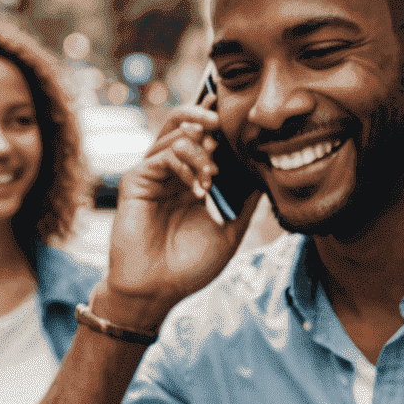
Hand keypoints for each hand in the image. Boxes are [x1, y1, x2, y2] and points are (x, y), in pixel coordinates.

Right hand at [102, 105, 261, 326]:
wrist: (159, 288)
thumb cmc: (192, 264)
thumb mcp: (231, 229)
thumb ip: (245, 200)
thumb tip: (268, 173)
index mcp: (193, 180)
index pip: (207, 141)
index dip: (220, 126)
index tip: (241, 116)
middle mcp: (172, 172)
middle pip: (185, 124)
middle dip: (206, 115)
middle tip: (224, 120)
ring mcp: (153, 174)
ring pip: (175, 135)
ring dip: (201, 151)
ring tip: (213, 177)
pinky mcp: (136, 179)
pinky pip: (162, 155)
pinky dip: (185, 164)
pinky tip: (199, 189)